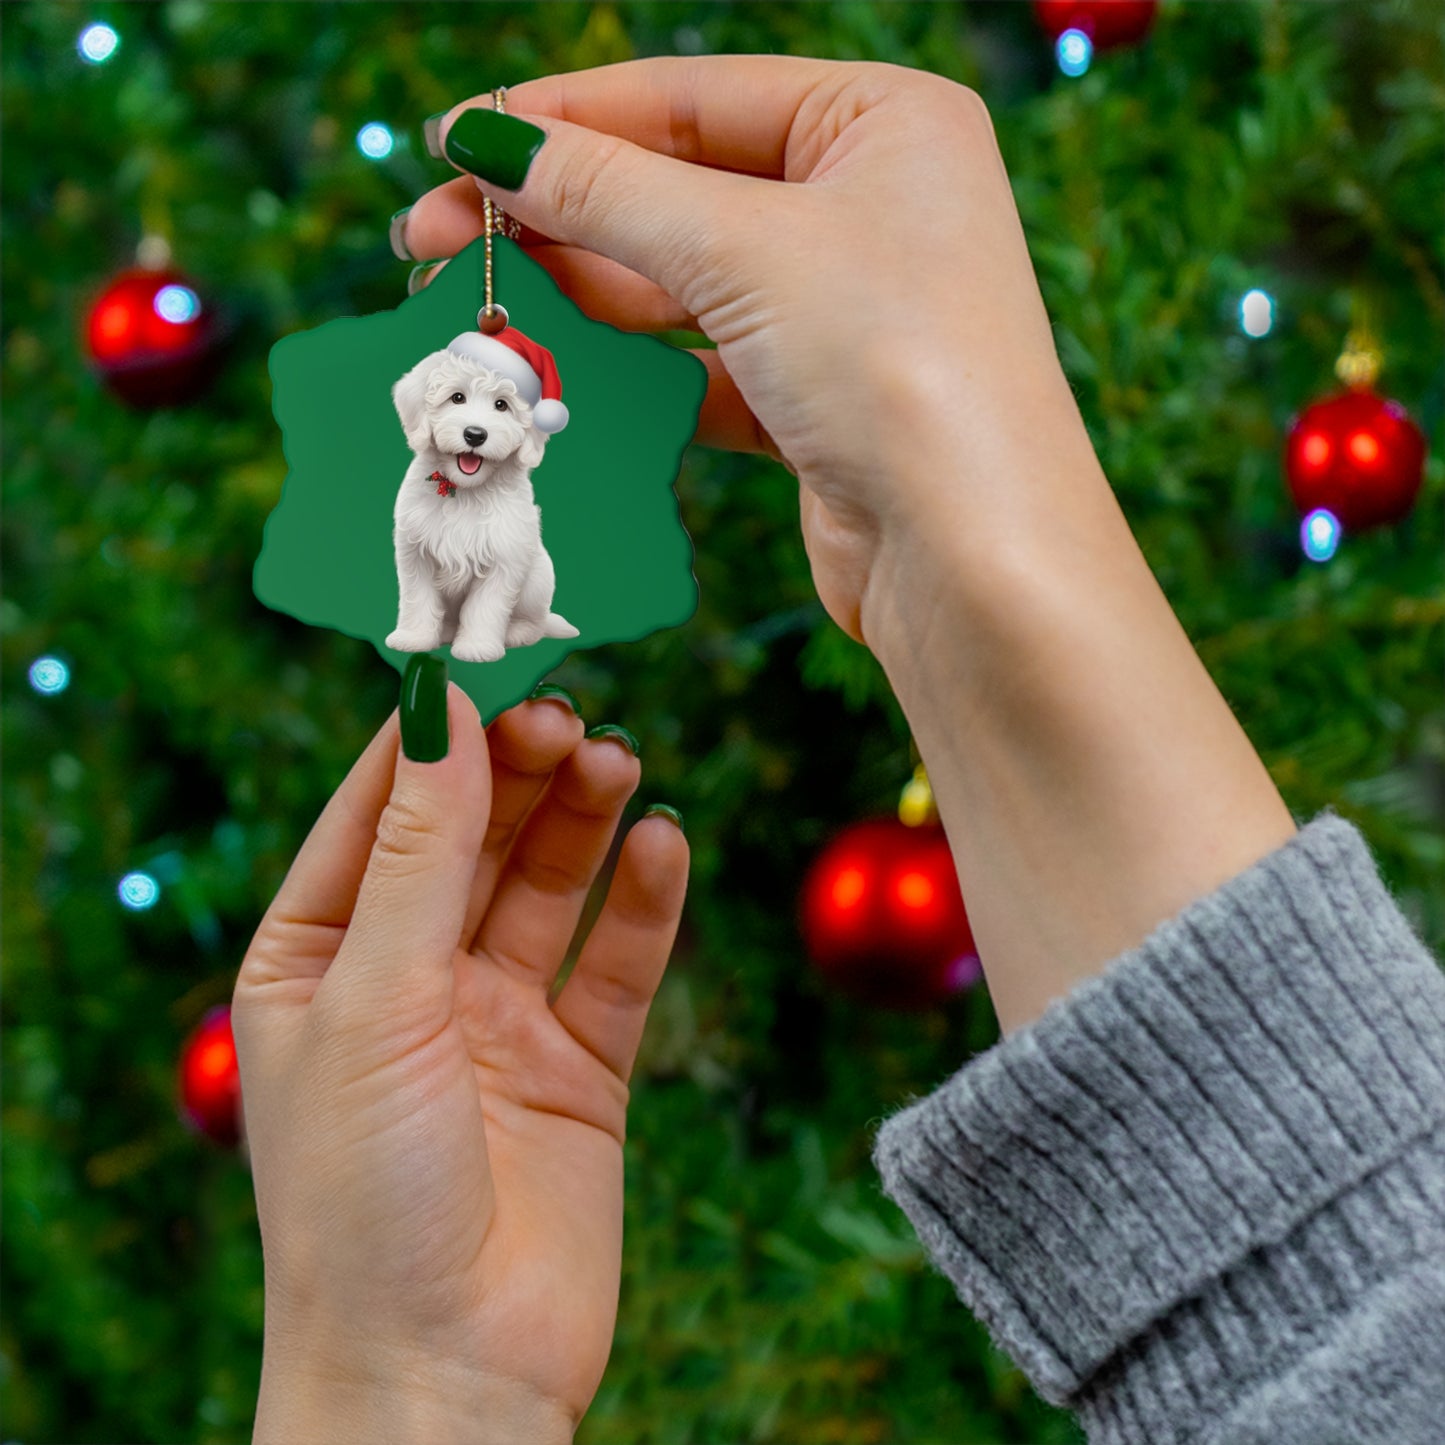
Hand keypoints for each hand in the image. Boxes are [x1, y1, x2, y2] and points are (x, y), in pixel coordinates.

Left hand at [232, 685, 686, 1439]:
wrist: (446, 1377)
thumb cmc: (363, 1199)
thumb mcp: (376, 1001)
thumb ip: (419, 853)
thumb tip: (443, 710)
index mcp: (319, 959)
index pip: (377, 810)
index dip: (433, 733)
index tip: (489, 654)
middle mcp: (408, 979)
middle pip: (473, 836)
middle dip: (519, 769)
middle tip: (572, 710)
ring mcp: (497, 1022)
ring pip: (549, 885)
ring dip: (584, 819)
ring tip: (620, 759)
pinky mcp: (579, 1067)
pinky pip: (617, 962)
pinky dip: (644, 902)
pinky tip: (664, 844)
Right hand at [403, 59, 1295, 1037]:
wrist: (973, 560)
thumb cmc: (898, 367)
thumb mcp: (742, 250)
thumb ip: (606, 191)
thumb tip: (488, 140)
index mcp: (883, 121)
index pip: (690, 96)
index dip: (563, 117)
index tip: (453, 141)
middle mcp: (871, 204)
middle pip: (679, 187)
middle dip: (555, 211)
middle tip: (433, 236)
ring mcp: (845, 308)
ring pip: (683, 280)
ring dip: (581, 289)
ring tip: (476, 297)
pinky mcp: (817, 400)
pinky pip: (702, 362)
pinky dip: (633, 366)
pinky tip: (555, 366)